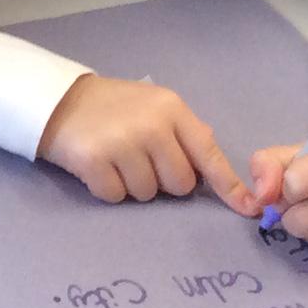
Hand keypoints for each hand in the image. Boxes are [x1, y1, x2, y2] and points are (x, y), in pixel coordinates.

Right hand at [37, 75, 256, 212]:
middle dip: (163, 181)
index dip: (229, 185)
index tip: (249, 207)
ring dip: (133, 185)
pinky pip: (116, 197)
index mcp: (172, 110)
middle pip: (180, 184)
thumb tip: (214, 169)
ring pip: (148, 194)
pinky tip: (98, 166)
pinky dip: (107, 189)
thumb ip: (184, 132)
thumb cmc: (113, 106)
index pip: (209, 153)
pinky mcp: (94, 162)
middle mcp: (152, 126)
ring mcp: (123, 144)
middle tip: (140, 160)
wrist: (57, 100)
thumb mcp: (154, 106)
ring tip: (115, 159)